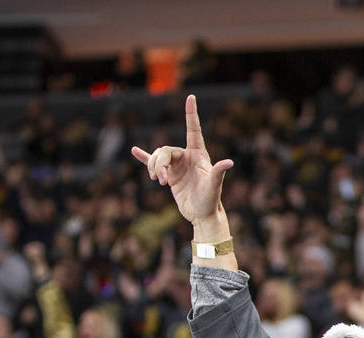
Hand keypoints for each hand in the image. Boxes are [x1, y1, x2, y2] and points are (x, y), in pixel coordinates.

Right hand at [131, 95, 233, 227]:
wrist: (201, 214)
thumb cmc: (210, 200)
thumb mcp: (214, 186)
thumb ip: (218, 172)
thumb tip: (229, 162)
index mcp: (199, 154)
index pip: (193, 130)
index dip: (191, 114)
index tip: (190, 97)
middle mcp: (187, 156)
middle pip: (166, 151)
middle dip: (160, 163)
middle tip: (162, 180)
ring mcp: (177, 165)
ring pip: (159, 157)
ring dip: (155, 168)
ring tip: (159, 182)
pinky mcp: (170, 175)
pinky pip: (154, 163)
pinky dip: (145, 158)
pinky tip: (134, 150)